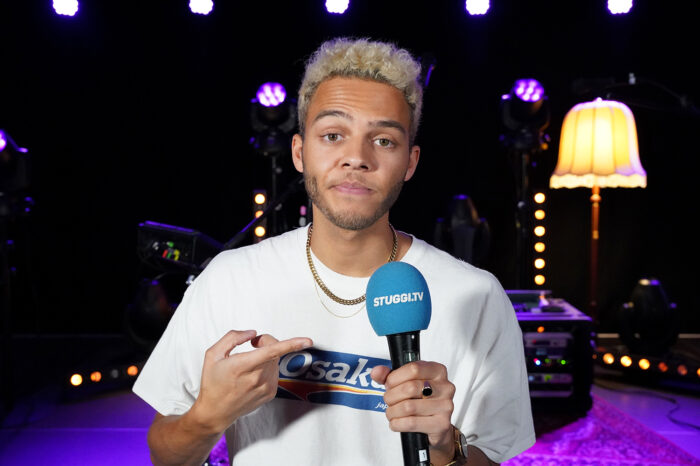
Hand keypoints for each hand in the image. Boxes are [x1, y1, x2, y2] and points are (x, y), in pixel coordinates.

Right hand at [191, 329, 312, 433]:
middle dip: (267, 342)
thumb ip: (233, 338)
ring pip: (275, 362)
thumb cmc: (213, 383)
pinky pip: (274, 373)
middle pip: (274, 351)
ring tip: (249, 365)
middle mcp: (257, 378)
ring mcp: (265, 388)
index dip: (292, 344)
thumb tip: (253, 333)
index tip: (307, 341)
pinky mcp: (270, 394)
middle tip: (254, 344)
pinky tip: (252, 376)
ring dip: (267, 357)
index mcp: (242, 366)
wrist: (215, 412)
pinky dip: (267, 368)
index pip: (272, 351)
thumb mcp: (213, 354)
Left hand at [371, 361, 455, 464]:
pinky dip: (397, 423)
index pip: (413, 368)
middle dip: (391, 396)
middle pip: (410, 388)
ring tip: (391, 412)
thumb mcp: (405, 382)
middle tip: (389, 400)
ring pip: (409, 407)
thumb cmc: (420, 400)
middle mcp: (445, 387)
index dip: (395, 377)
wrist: (436, 425)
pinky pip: (411, 423)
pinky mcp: (441, 424)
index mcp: (437, 371)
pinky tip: (396, 422)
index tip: (389, 384)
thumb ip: (388, 375)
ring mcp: (445, 406)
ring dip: (392, 411)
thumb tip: (376, 372)